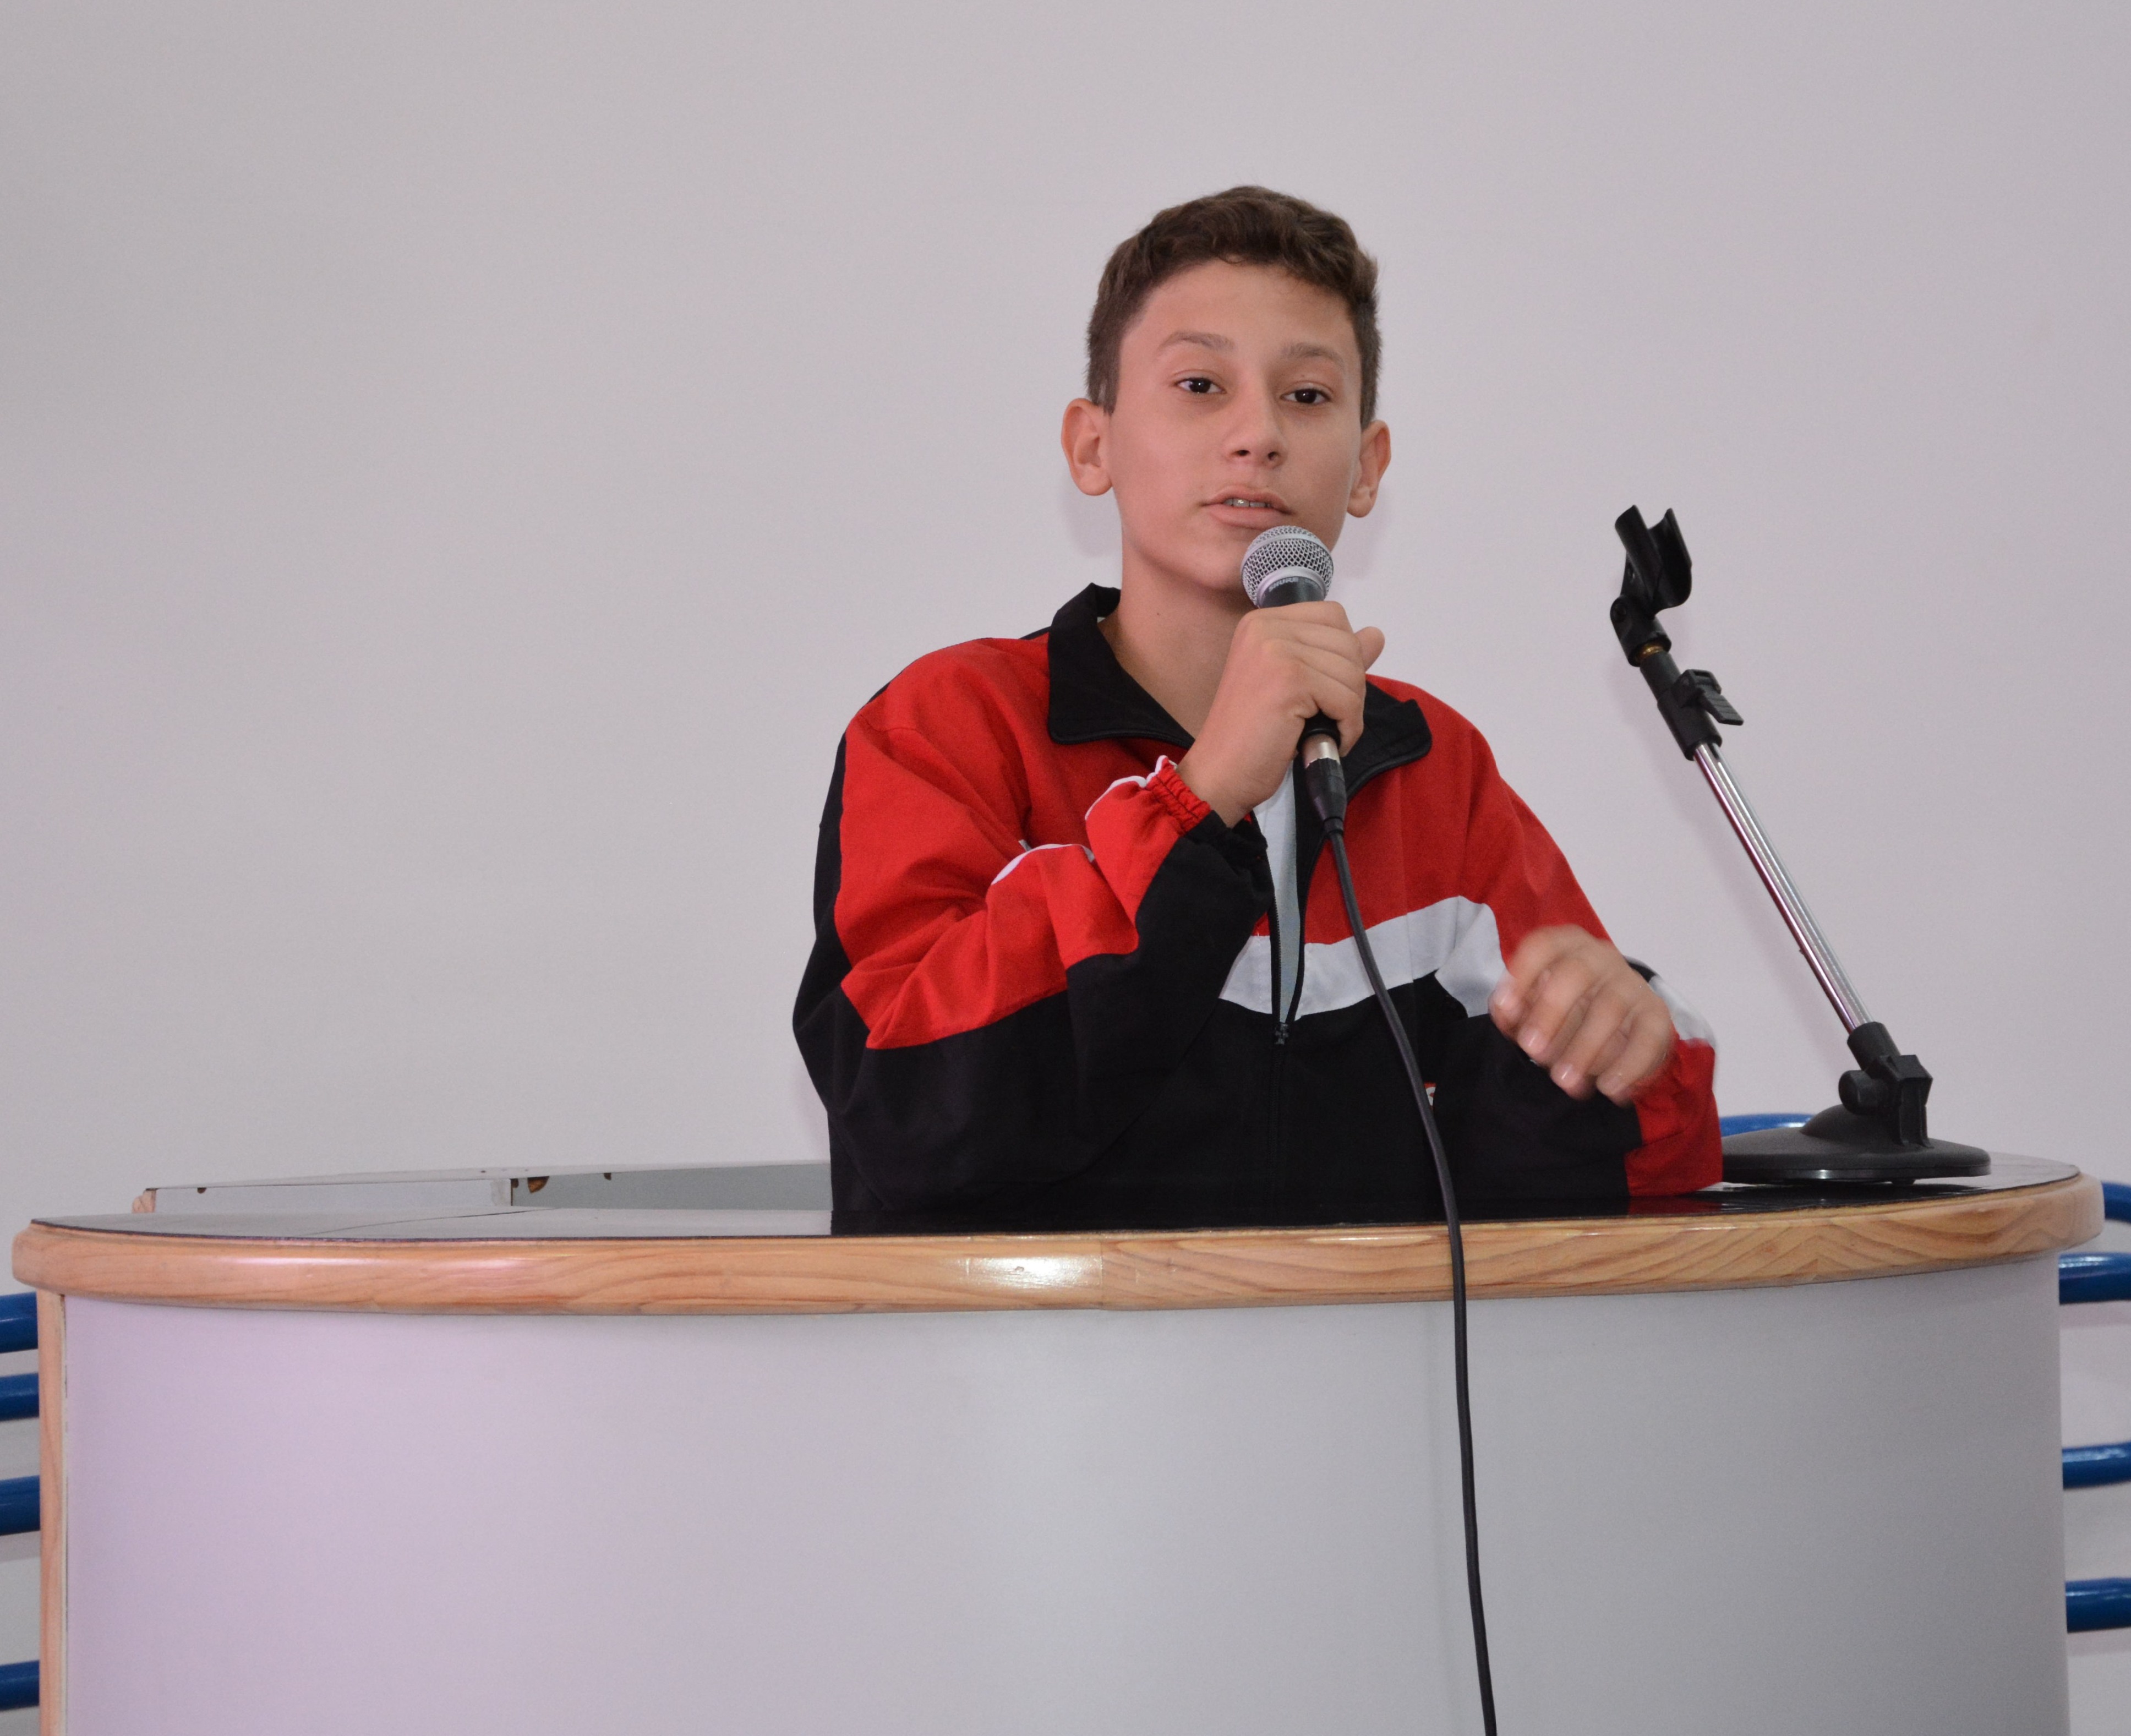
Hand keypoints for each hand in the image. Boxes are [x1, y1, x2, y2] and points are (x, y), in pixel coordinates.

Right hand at [1176, 602, 1385, 824]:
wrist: (1220, 774)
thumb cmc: (1252, 735)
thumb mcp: (1296, 685)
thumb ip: (1333, 655)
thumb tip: (1375, 634)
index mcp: (1262, 623)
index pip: (1333, 616)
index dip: (1343, 655)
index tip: (1324, 689)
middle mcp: (1265, 628)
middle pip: (1347, 642)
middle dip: (1349, 685)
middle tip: (1325, 715)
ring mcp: (1276, 651)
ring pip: (1352, 672)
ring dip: (1350, 710)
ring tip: (1323, 729)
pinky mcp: (1290, 681)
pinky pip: (1347, 700)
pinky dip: (1348, 727)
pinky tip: (1329, 740)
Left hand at [1489, 927, 1674, 1105]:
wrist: (1619, 1015)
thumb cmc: (1564, 1006)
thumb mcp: (1533, 1003)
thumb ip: (1515, 1008)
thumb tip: (1506, 1012)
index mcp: (1566, 946)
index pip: (1542, 947)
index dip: (1522, 975)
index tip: (1505, 1009)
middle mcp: (1600, 957)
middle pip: (1577, 974)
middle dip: (1551, 1013)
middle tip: (1533, 1051)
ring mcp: (1631, 984)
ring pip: (1610, 1009)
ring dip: (1585, 1049)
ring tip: (1565, 1082)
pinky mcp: (1656, 1014)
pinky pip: (1649, 1038)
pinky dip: (1629, 1066)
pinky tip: (1609, 1089)